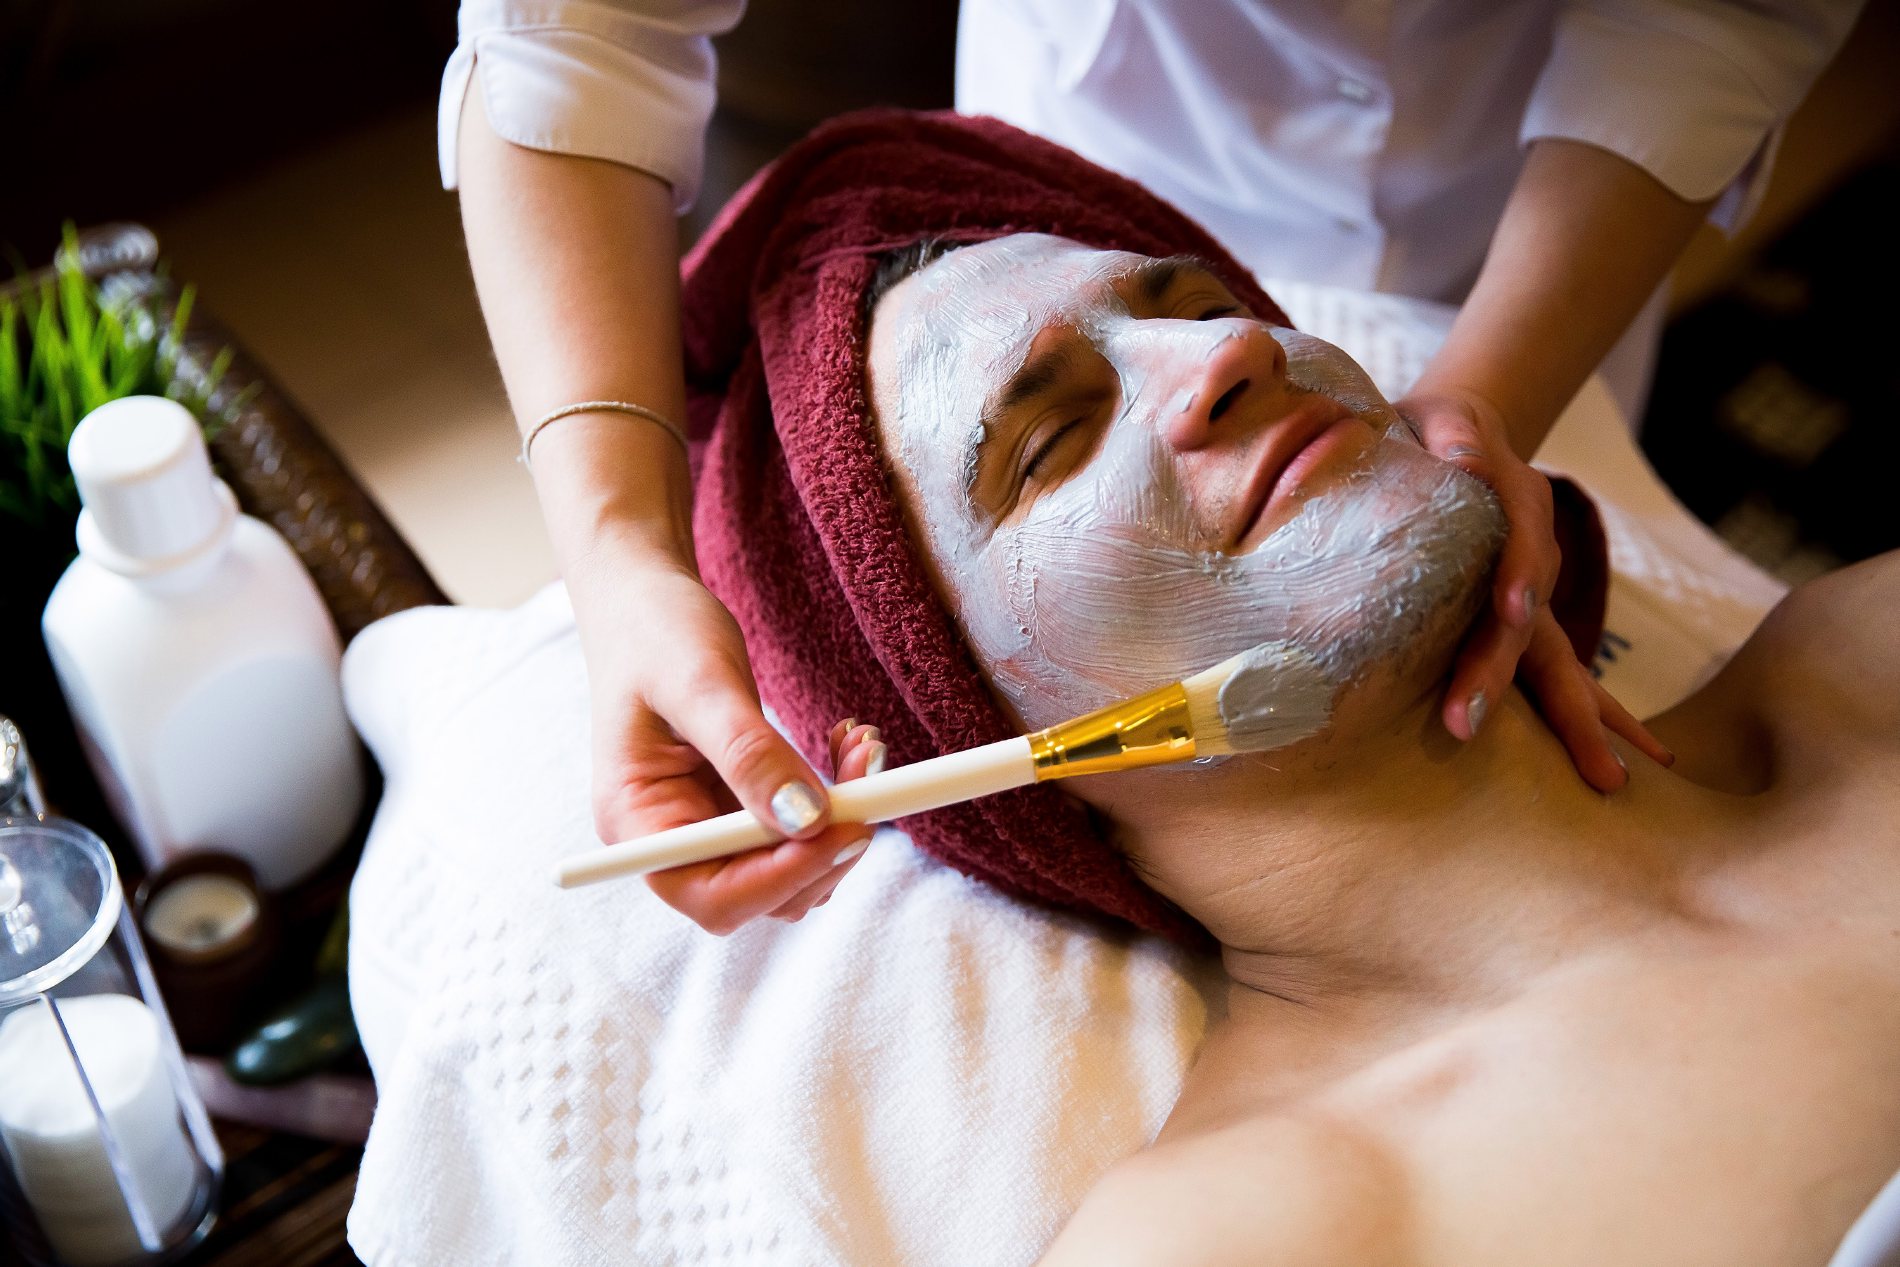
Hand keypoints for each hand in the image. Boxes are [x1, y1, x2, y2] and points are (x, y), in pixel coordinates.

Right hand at [573, 560, 873, 932]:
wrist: (646, 600)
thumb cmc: (655, 632)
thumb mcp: (700, 683)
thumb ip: (749, 754)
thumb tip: (806, 820)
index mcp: (636, 824)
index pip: (711, 895)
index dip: (782, 876)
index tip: (846, 828)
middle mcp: (672, 840)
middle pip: (762, 894)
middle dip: (824, 846)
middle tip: (871, 779)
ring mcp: (708, 827)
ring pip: (793, 866)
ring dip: (841, 821)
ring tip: (864, 748)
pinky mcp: (741, 806)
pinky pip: (800, 828)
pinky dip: (835, 798)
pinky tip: (846, 746)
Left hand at [1396, 386, 1669, 790]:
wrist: (1460, 439)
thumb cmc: (1433, 431)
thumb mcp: (1439, 418)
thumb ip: (1452, 436)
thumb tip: (1469, 459)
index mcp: (1514, 508)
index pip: (1519, 546)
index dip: (1518, 576)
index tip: (1511, 611)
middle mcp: (1534, 562)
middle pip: (1541, 630)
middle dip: (1549, 690)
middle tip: (1504, 735)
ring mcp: (1532, 599)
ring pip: (1563, 664)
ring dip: (1582, 720)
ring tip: (1613, 776)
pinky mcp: (1520, 627)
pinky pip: (1558, 676)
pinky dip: (1589, 716)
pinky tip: (1623, 761)